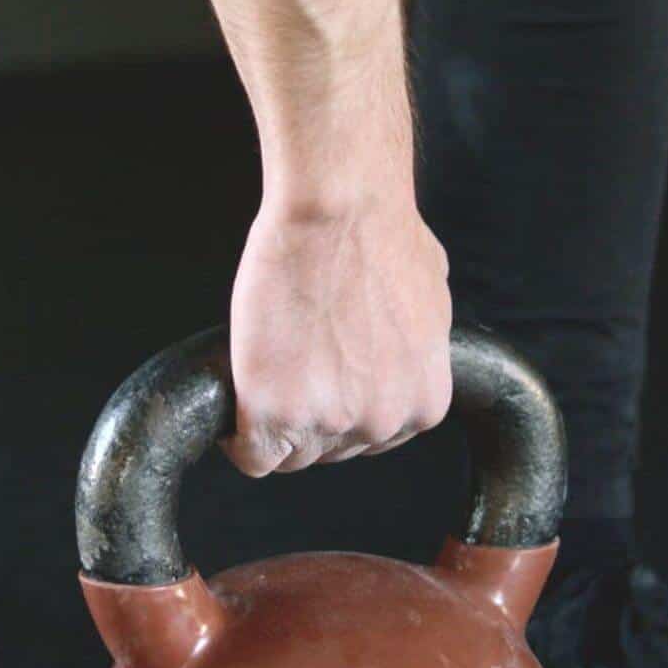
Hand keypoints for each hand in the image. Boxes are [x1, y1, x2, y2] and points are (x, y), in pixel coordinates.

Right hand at [222, 197, 451, 475]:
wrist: (338, 211)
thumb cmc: (383, 235)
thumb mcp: (430, 303)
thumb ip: (414, 351)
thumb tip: (396, 352)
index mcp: (422, 404)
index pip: (372, 441)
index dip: (340, 412)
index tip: (320, 392)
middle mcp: (381, 423)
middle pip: (331, 451)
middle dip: (311, 416)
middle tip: (291, 370)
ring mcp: (328, 422)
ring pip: (291, 457)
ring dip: (275, 425)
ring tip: (266, 376)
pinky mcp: (274, 414)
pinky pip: (253, 457)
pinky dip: (239, 440)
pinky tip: (237, 408)